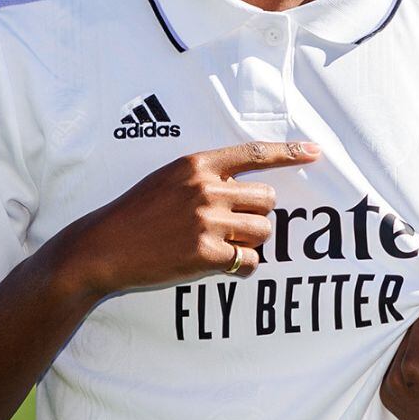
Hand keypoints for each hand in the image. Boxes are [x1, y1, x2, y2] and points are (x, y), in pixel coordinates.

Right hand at [60, 141, 317, 295]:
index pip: (253, 154)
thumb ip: (203, 178)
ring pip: (262, 231)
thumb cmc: (134, 214)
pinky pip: (249, 261)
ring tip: (221, 247)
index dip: (289, 153)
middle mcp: (204, 188)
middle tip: (234, 226)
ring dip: (249, 243)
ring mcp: (206, 221)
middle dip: (257, 215)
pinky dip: (241, 267)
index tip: (314, 152)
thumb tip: (244, 190)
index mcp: (195, 164)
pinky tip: (219, 266)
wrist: (104, 246)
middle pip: (267, 200)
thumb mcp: (165, 180)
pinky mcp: (205, 254)